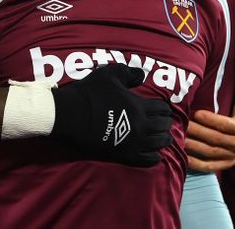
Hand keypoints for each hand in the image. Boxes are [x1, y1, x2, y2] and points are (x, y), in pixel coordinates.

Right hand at [51, 64, 172, 166]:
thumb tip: (142, 75)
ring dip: (163, 139)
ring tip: (162, 138)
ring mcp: (134, 143)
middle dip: (165, 123)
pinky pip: (148, 160)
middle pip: (164, 126)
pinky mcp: (124, 155)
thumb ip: (129, 73)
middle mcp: (141, 126)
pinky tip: (155, 154)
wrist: (70, 115)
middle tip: (163, 123)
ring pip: (159, 144)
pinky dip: (155, 157)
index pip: (162, 109)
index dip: (163, 108)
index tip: (161, 109)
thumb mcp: (109, 74)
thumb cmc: (89, 93)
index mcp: (139, 106)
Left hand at [185, 81, 234, 171]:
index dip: (211, 120)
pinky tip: (184, 159)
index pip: (225, 125)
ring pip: (210, 152)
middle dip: (197, 132)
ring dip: (194, 147)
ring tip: (178, 139)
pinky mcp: (225, 164)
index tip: (197, 114)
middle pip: (214, 138)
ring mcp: (230, 156)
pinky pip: (210, 167)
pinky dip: (197, 165)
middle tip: (181, 124)